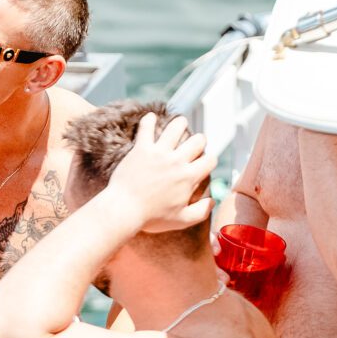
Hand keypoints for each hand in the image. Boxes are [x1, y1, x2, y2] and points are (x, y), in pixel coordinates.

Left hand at [108, 113, 216, 232]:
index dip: (210, 160)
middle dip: (199, 141)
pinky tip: (152, 117)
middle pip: (198, 140)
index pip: (210, 160)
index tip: (204, 162)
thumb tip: (213, 201)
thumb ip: (201, 211)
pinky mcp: (141, 149)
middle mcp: (176, 161)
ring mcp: (158, 153)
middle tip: (194, 143)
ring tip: (180, 123)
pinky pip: (146, 128)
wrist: (124, 210)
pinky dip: (149, 120)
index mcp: (188, 177)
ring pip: (176, 127)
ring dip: (180, 124)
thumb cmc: (151, 217)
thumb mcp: (181, 220)